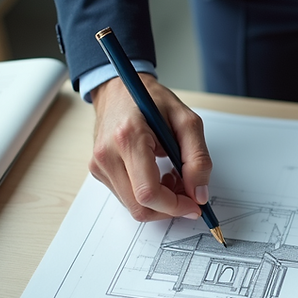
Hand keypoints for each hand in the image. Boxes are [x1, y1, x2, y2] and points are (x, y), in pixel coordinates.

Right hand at [89, 74, 212, 221]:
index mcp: (129, 138)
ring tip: (172, 176)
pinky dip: (147, 195)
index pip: (148, 193)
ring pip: (133, 207)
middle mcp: (107, 155)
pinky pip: (126, 197)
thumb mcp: (187, 121)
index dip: (175, 206)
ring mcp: (99, 165)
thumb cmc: (152, 101)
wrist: (119, 90)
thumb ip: (198, 159)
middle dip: (169, 207)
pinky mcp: (98, 171)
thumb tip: (199, 194)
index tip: (194, 205)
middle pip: (140, 207)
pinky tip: (157, 174)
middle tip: (187, 190)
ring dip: (159, 201)